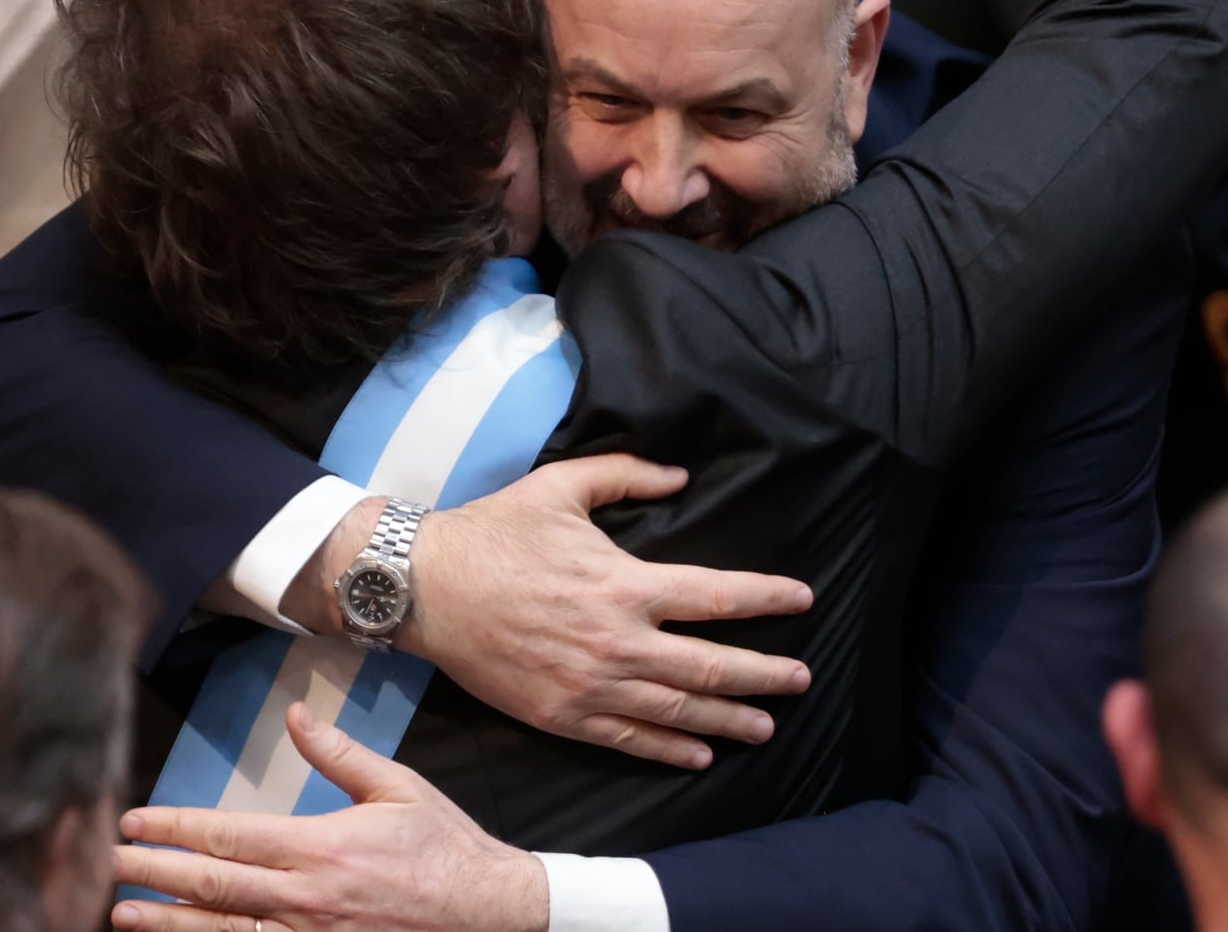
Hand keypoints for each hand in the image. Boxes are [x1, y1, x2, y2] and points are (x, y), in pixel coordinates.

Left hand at [111, 703, 546, 931]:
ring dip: (168, 923)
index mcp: (322, 846)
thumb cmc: (444, 849)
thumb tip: (296, 715)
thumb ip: (339, 754)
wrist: (488, 913)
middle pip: (212, 886)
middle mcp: (308, 898)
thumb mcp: (398, 787)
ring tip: (123, 914)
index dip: (176, 827)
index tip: (136, 821)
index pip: (229, 836)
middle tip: (108, 864)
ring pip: (223, 931)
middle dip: (153, 873)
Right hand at [404, 455, 811, 767]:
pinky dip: (669, 749)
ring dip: (728, 720)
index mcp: (623, 584)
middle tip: (801, 678)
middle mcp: (616, 642)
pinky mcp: (561, 715)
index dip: (766, 598)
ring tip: (765, 726)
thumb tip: (680, 474)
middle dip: (763, 675)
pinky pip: (628, 739)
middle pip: (709, 667)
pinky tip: (699, 753)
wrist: (425, 587)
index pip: (715, 595)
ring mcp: (589, 686)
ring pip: (676, 712)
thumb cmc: (494, 532)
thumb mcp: (562, 486)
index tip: (802, 599)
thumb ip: (626, 474)